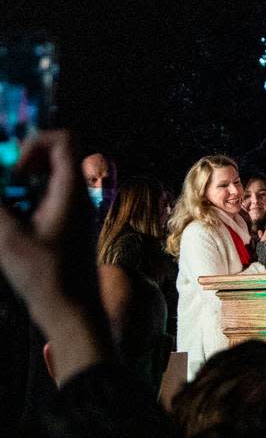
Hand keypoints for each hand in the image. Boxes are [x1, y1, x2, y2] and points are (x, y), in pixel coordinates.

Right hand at [0, 130, 110, 383]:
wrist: (72, 309)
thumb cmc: (45, 276)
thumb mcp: (8, 237)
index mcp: (71, 190)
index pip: (63, 140)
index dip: (34, 143)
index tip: (14, 171)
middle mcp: (76, 193)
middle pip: (53, 155)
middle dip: (20, 163)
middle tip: (3, 186)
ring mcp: (73, 207)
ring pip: (46, 177)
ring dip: (19, 184)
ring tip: (6, 209)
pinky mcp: (66, 222)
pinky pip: (44, 196)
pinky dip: (24, 200)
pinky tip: (11, 223)